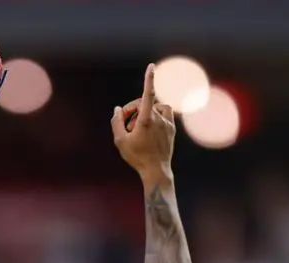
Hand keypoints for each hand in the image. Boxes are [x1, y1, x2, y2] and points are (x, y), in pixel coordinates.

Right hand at [111, 64, 174, 181]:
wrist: (156, 171)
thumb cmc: (137, 157)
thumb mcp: (120, 140)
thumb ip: (116, 122)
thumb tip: (118, 109)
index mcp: (147, 120)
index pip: (148, 94)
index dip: (149, 79)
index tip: (152, 66)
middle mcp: (159, 119)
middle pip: (144, 103)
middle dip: (133, 109)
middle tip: (125, 123)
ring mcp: (168, 124)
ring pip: (156, 107)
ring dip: (146, 111)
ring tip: (138, 125)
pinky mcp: (172, 129)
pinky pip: (164, 114)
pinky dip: (156, 115)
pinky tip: (149, 127)